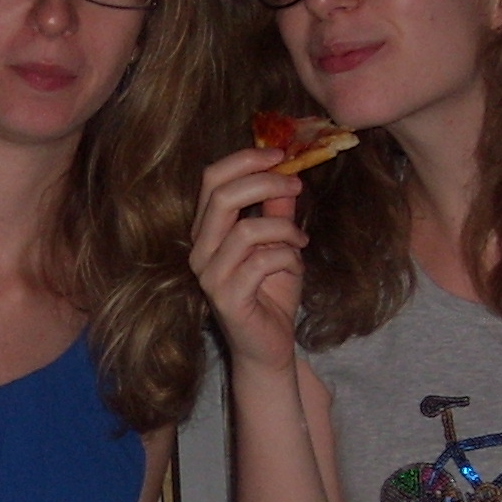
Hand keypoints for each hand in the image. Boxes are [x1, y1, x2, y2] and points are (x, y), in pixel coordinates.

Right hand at [190, 147, 311, 374]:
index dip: (245, 160)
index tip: (279, 154)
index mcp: (207, 232)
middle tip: (295, 184)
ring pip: (246, 229)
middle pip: (221, 196)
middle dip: (264, 182)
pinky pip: (261, 262)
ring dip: (284, 229)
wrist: (268, 347)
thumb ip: (277, 211)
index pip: (211, 180)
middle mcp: (200, 251)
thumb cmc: (271, 295)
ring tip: (300, 240)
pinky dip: (287, 257)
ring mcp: (210, 276)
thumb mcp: (279, 244)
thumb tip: (286, 174)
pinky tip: (296, 264)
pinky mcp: (227, 298)